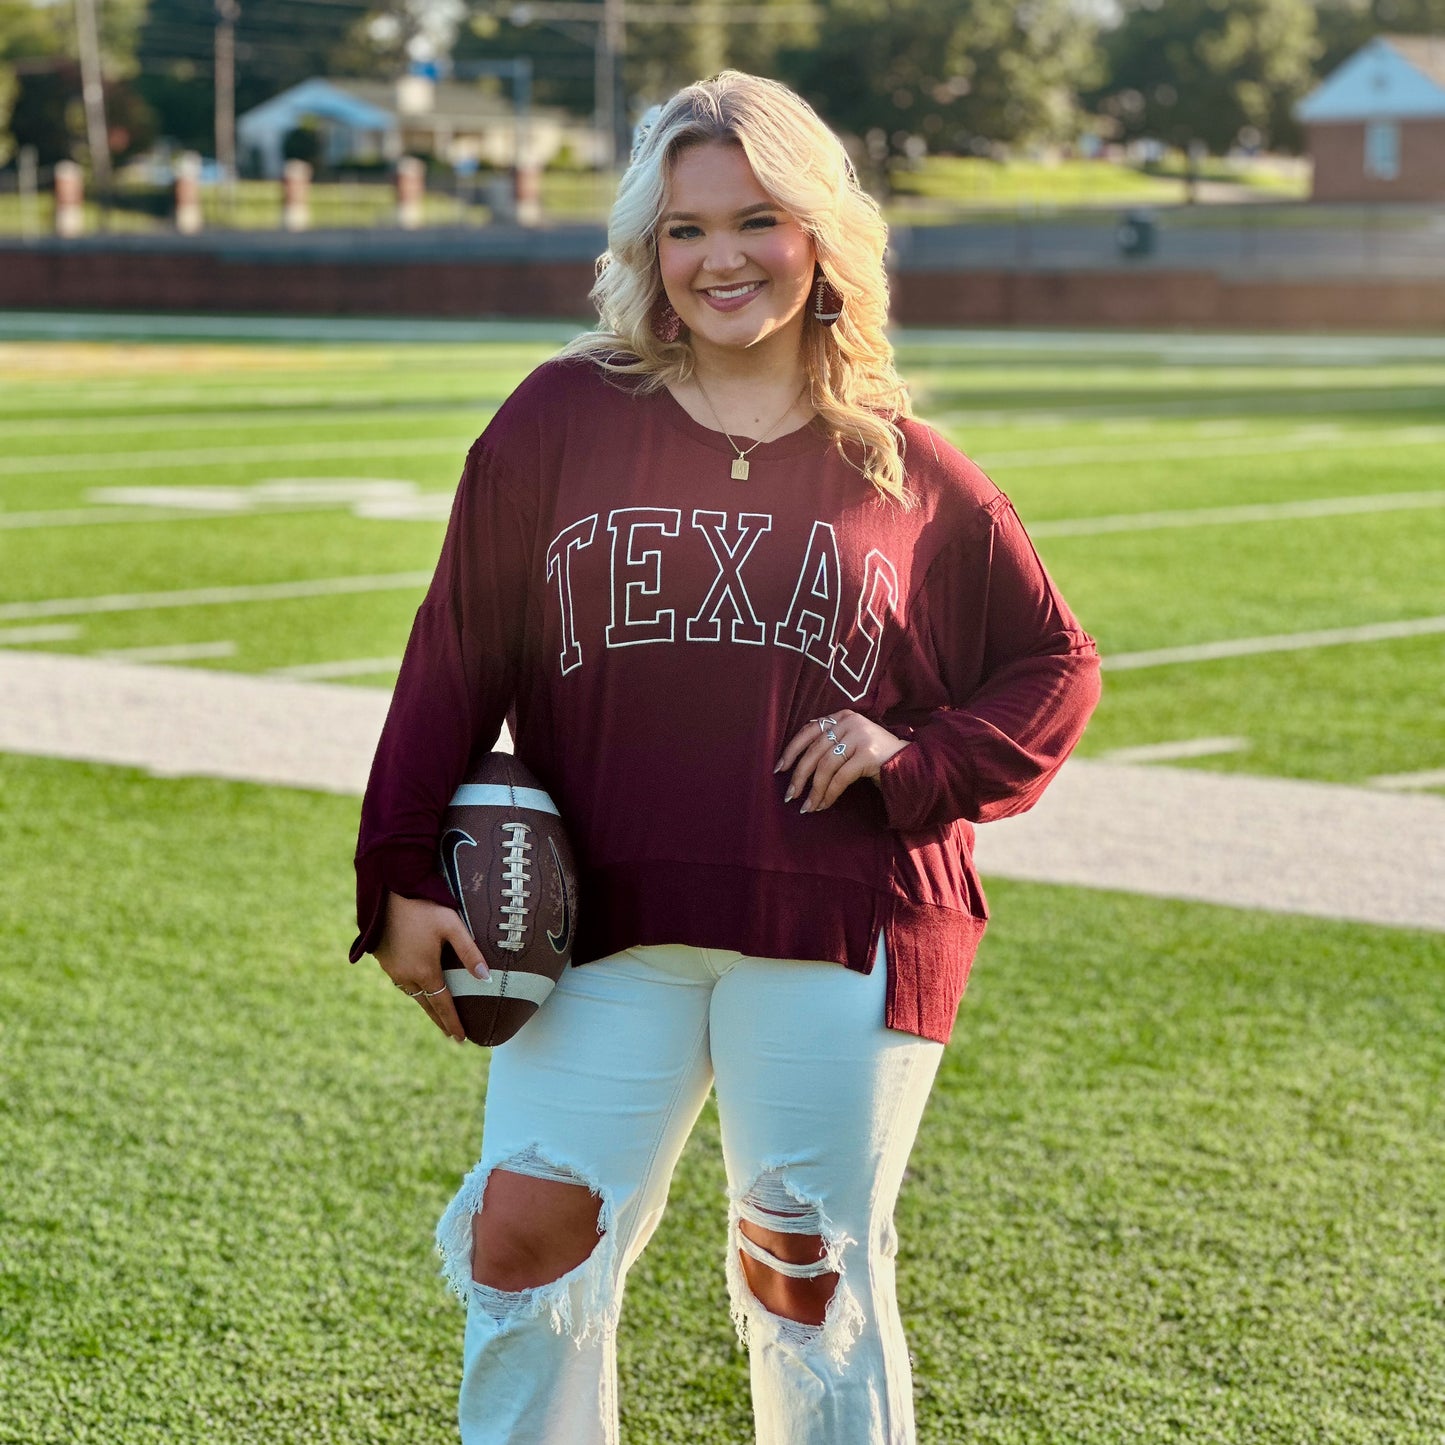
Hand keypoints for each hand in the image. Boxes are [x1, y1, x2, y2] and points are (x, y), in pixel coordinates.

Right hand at [375, 892, 490, 1042]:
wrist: (387, 892)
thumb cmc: (424, 907)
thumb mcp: (452, 926)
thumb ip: (470, 953)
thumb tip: (485, 978)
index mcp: (424, 971)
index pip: (442, 1005)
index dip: (453, 1022)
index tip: (462, 1038)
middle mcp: (406, 976)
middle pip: (426, 1005)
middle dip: (440, 1021)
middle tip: (452, 1036)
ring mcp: (392, 970)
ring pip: (412, 994)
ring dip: (425, 1005)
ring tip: (437, 1013)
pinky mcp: (383, 960)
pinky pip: (401, 983)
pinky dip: (413, 991)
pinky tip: (418, 990)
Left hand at [774, 711, 911, 814]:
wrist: (910, 763)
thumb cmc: (875, 758)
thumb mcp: (850, 743)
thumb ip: (829, 743)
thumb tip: (796, 765)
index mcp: (842, 716)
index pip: (808, 730)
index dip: (791, 750)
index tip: (779, 769)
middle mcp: (849, 722)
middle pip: (814, 751)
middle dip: (799, 776)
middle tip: (790, 795)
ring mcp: (859, 736)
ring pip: (825, 767)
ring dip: (814, 791)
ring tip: (808, 807)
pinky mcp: (867, 753)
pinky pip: (840, 778)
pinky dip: (829, 794)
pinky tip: (824, 805)